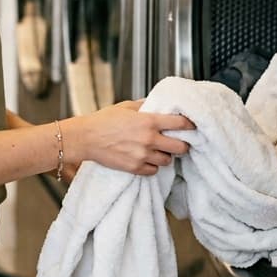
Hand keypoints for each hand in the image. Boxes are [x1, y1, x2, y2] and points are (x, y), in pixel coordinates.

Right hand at [71, 101, 194, 176]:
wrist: (86, 138)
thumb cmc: (103, 120)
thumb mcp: (125, 106)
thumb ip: (144, 106)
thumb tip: (157, 105)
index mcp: (149, 121)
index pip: (180, 123)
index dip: (189, 125)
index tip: (191, 126)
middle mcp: (149, 139)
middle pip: (180, 147)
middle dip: (182, 145)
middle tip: (178, 142)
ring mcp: (142, 155)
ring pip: (167, 161)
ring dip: (166, 156)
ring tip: (158, 151)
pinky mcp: (135, 168)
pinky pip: (153, 171)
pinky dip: (152, 166)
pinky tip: (147, 159)